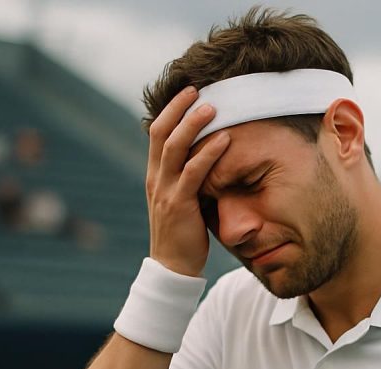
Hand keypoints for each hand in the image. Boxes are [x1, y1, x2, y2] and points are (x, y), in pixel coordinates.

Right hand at [144, 86, 231, 275]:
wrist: (173, 268)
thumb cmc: (183, 234)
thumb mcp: (182, 200)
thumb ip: (188, 179)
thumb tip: (206, 157)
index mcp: (155, 176)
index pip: (156, 134)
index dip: (169, 111)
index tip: (186, 93)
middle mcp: (156, 180)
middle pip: (160, 133)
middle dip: (178, 108)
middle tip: (197, 89)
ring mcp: (165, 191)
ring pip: (174, 148)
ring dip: (193, 124)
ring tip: (212, 106)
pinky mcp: (179, 205)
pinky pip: (194, 173)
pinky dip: (209, 154)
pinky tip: (225, 140)